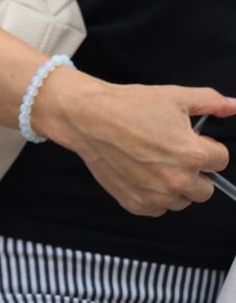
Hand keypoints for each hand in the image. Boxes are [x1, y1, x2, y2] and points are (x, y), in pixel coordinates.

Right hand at [38, 73, 235, 214]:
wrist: (85, 117)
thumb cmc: (126, 105)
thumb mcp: (173, 96)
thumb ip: (211, 102)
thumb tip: (233, 106)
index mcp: (192, 154)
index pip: (221, 160)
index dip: (206, 145)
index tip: (190, 139)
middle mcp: (177, 179)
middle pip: (206, 188)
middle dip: (195, 170)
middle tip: (172, 152)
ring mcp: (156, 195)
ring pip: (182, 200)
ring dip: (175, 185)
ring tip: (154, 161)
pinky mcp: (136, 203)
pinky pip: (158, 208)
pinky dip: (154, 196)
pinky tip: (141, 173)